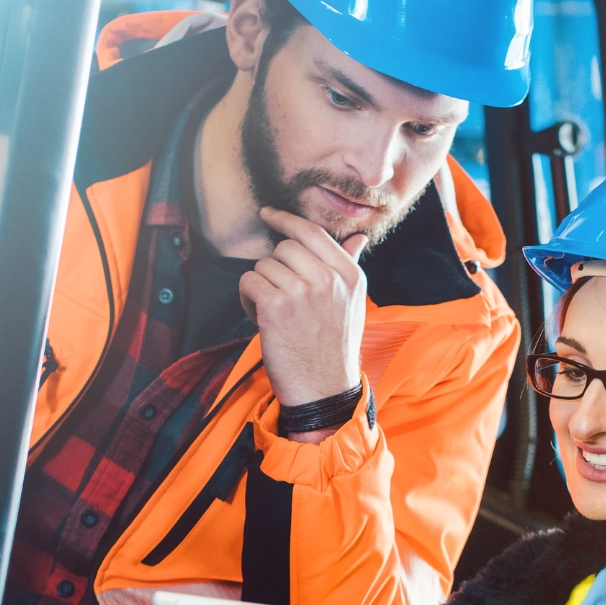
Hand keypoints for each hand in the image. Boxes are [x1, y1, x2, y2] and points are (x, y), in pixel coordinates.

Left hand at [239, 206, 369, 416]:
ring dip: (260, 286)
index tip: (268, 215)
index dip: (285, 220)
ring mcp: (302, 290)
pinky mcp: (276, 305)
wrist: (323, 389)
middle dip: (274, 267)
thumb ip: (350, 266)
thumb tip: (358, 238)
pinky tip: (260, 318)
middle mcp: (329, 278)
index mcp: (349, 275)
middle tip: (278, 294)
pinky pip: (249, 281)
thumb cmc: (334, 348)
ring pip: (264, 264)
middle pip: (284, 247)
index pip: (312, 232)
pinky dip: (247, 299)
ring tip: (273, 312)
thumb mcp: (352, 304)